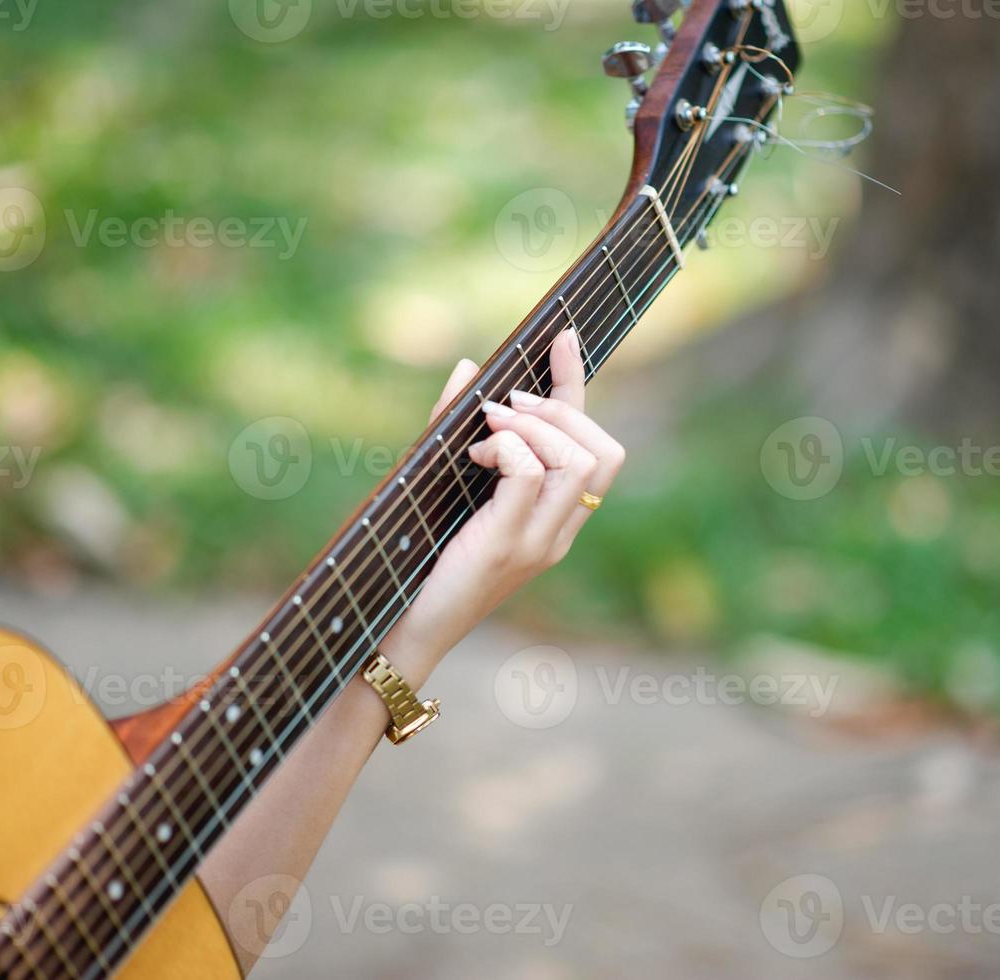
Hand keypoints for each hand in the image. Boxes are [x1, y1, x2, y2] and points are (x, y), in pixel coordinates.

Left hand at [377, 329, 624, 674]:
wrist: (396, 629)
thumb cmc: (415, 558)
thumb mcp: (439, 482)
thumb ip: (453, 427)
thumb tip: (469, 368)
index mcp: (552, 519)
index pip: (594, 449)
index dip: (579, 387)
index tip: (563, 338)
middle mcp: (557, 532)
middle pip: (603, 453)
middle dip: (560, 408)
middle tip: (505, 404)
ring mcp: (538, 543)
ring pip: (576, 461)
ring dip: (533, 427)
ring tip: (488, 428)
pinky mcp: (508, 545)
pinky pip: (530, 475)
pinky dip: (506, 447)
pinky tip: (474, 453)